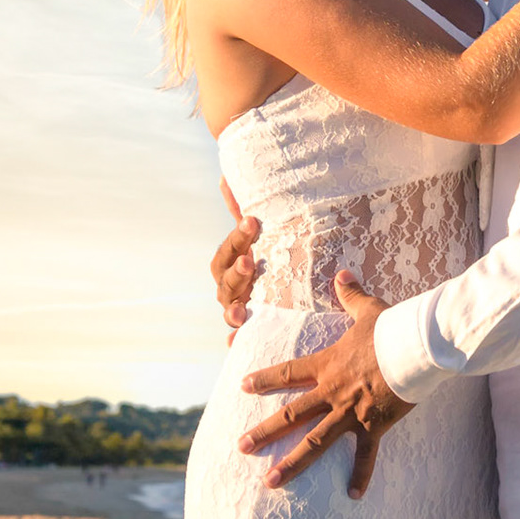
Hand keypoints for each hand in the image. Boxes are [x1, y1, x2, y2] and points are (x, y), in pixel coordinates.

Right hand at [212, 178, 261, 345]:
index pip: (228, 250)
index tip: (253, 221)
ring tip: (242, 309)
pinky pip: (239, 337)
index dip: (237, 237)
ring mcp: (239, 307)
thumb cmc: (274, 252)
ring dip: (233, 308)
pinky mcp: (251, 326)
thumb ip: (243, 208)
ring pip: (230, 309)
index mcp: (233, 261)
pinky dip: (236, 340)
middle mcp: (232, 286)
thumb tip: (226, 176)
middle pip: (226, 281)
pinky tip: (237, 341)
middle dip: (237, 271)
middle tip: (251, 260)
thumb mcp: (264, 232)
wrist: (294, 283)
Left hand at [238, 270, 413, 498]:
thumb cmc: (392, 328)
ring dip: (291, 463)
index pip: (288, 373)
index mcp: (328, 365)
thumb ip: (351, 294)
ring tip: (270, 482)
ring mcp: (350, 413)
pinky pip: (365, 456)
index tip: (242, 386)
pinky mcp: (373, 426)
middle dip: (264, 432)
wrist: (415, 348)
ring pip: (315, 442)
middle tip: (241, 447)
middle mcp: (332, 392)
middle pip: (292, 415)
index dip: (265, 379)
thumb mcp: (368, 309)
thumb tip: (342, 273)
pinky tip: (353, 496)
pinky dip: (360, 476)